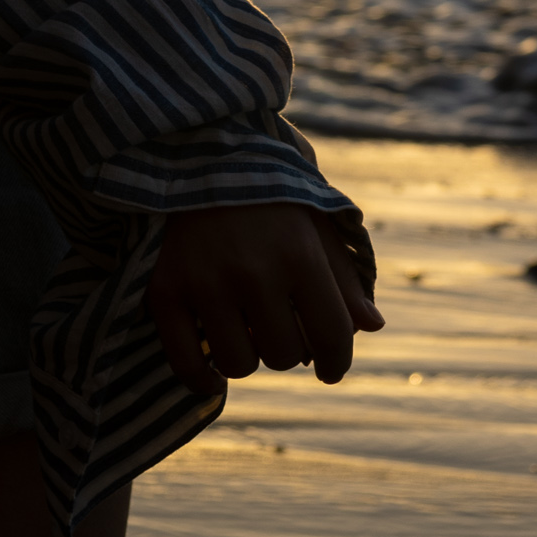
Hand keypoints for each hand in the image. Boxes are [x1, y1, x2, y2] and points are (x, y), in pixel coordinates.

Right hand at [146, 202, 384, 393]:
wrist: (195, 157)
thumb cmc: (265, 195)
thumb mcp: (313, 222)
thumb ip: (342, 276)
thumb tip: (372, 326)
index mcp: (300, 254)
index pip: (332, 337)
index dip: (336, 362)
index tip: (330, 369)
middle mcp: (254, 272)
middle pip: (284, 356)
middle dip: (287, 350)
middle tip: (277, 329)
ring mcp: (205, 284)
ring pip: (238, 364)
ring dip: (246, 358)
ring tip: (244, 334)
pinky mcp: (165, 291)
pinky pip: (187, 364)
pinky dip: (202, 379)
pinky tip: (213, 373)